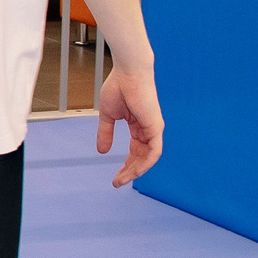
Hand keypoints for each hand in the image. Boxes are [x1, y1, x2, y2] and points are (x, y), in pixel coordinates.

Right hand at [96, 64, 162, 185]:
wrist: (128, 73)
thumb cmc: (118, 88)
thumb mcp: (108, 116)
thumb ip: (106, 133)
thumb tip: (102, 151)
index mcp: (138, 126)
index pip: (135, 151)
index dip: (125, 165)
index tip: (115, 177)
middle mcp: (149, 129)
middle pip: (141, 157)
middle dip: (129, 172)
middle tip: (116, 183)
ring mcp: (154, 129)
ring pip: (148, 158)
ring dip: (136, 171)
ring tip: (121, 180)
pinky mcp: (156, 127)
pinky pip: (154, 152)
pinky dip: (145, 163)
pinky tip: (135, 171)